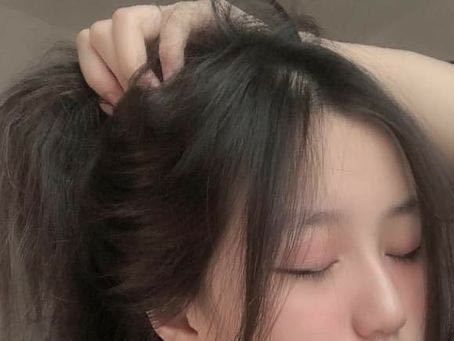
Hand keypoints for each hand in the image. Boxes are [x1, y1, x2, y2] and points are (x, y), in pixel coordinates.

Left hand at [75, 1, 243, 113]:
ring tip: (156, 91)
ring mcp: (170, 16)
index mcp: (132, 44)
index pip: (89, 45)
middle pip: (97, 32)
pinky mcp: (201, 12)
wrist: (257, 79)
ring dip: (132, 62)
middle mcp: (145, 25)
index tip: (118, 106)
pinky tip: (178, 81)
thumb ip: (136, 100)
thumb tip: (108, 104)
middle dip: (113, 73)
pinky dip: (170, 55)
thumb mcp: (164, 104)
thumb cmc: (208, 98)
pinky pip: (172, 24)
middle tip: (139, 101)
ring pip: (122, 20)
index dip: (96, 77)